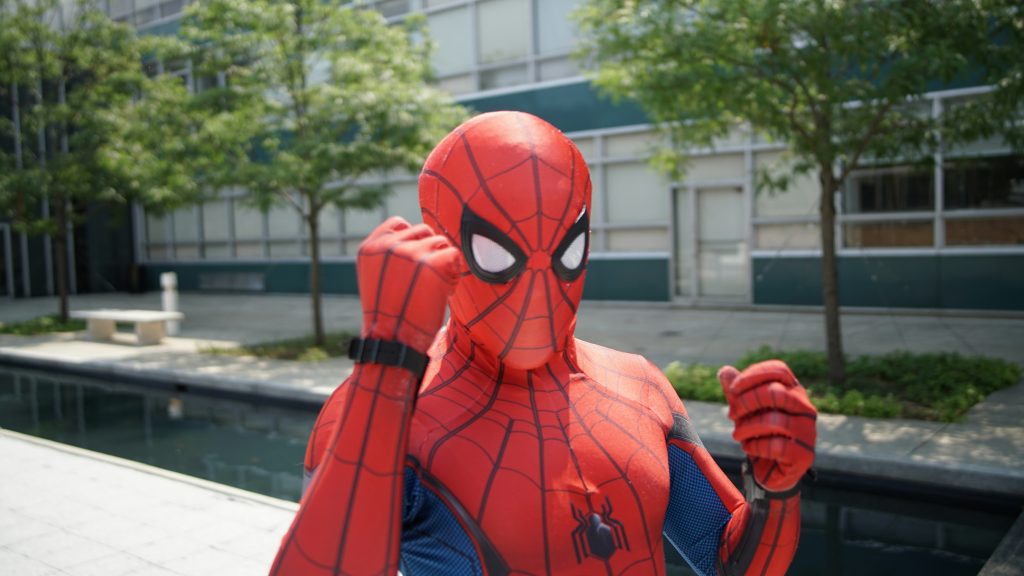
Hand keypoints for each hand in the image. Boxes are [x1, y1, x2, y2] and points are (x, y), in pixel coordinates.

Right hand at [357, 217, 462, 353]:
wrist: (392, 344)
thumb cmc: (389, 317)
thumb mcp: (377, 279)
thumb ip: (390, 255)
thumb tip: (421, 236)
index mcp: (370, 248)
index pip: (399, 223)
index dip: (413, 241)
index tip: (414, 266)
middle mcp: (388, 246)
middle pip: (424, 231)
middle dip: (430, 253)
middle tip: (425, 283)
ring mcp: (410, 253)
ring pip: (441, 242)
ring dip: (443, 264)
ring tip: (432, 290)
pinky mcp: (433, 263)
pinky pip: (454, 256)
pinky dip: (454, 275)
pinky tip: (442, 294)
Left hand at [718, 360, 816, 491]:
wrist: (770, 470)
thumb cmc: (758, 433)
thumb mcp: (744, 410)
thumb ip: (736, 392)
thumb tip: (725, 371)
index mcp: (793, 391)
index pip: (780, 371)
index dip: (754, 375)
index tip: (733, 388)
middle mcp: (805, 408)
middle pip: (776, 393)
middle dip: (746, 402)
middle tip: (731, 414)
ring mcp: (808, 432)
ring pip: (776, 420)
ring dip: (748, 427)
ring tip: (736, 434)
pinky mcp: (805, 455)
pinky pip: (778, 446)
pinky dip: (756, 446)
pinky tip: (749, 448)